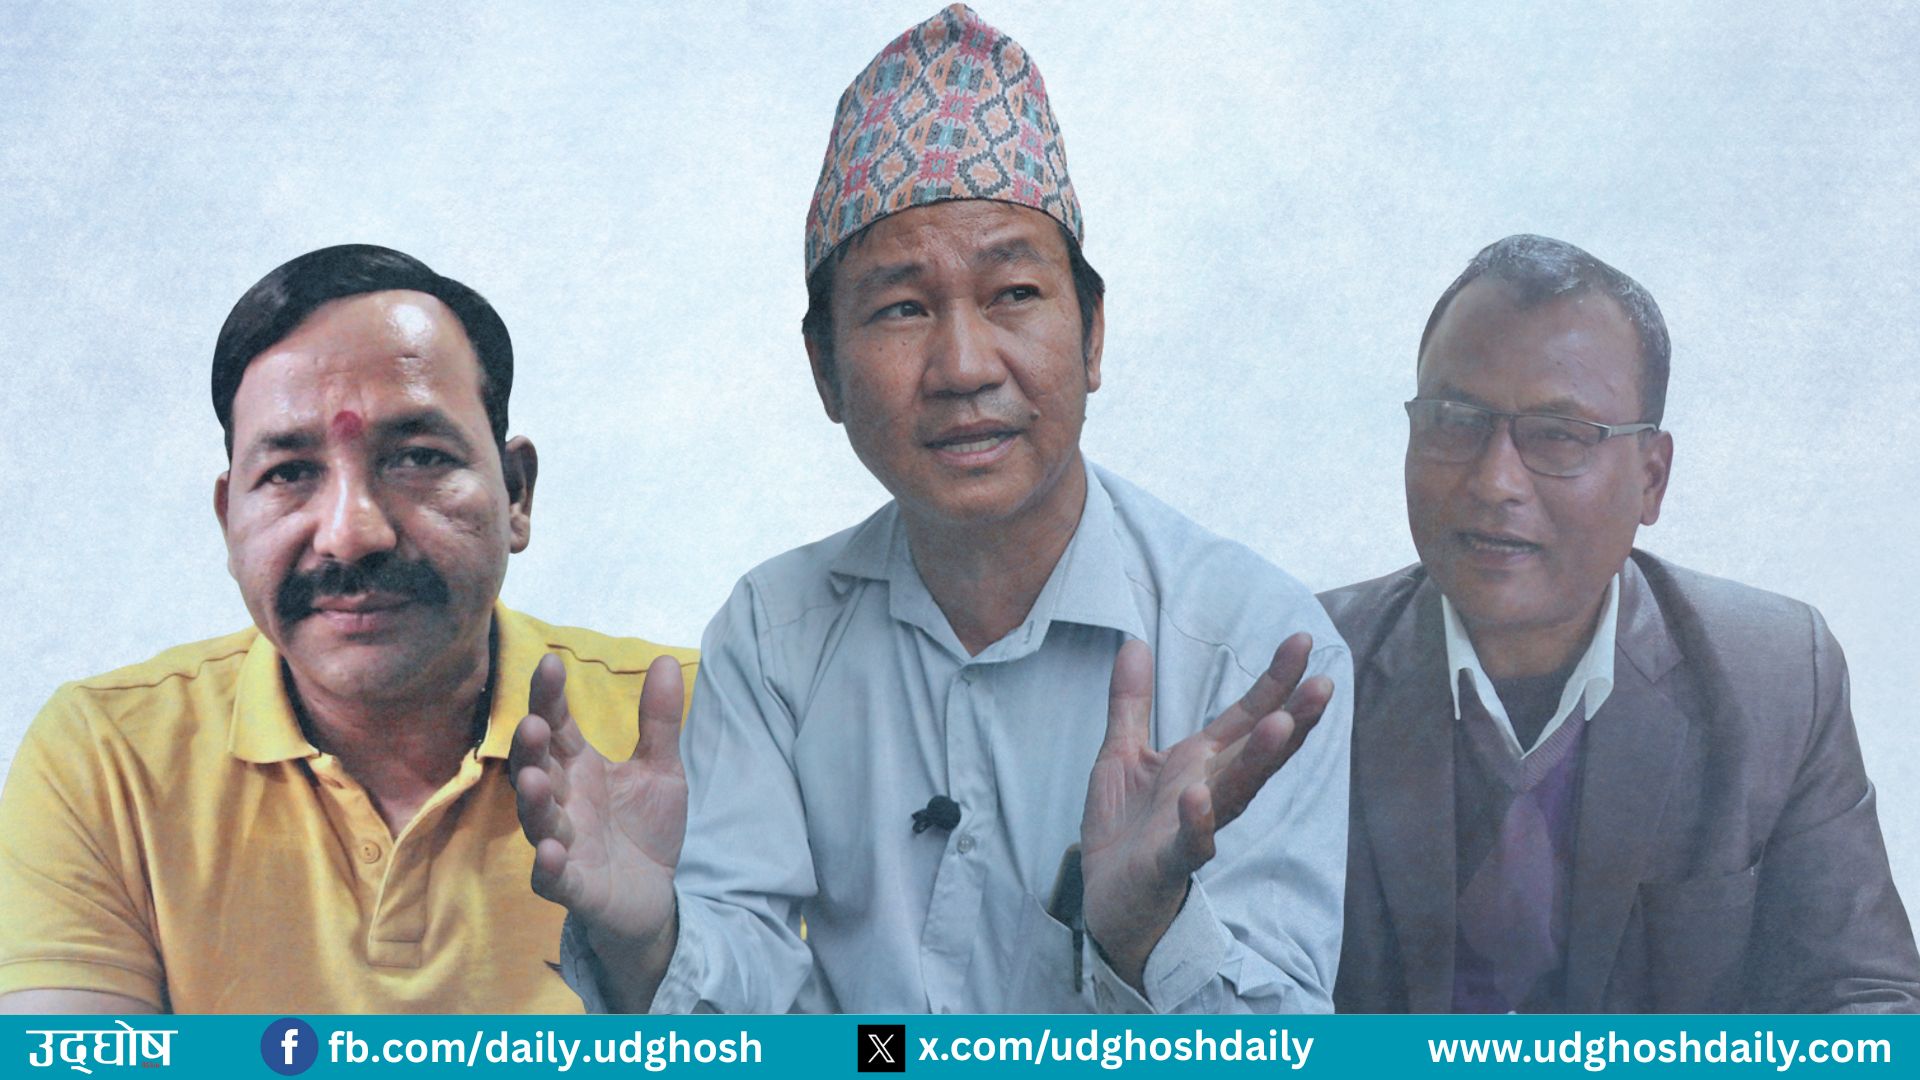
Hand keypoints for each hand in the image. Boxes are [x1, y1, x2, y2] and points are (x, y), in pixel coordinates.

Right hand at [509, 652, 685, 1008]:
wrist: (655, 896)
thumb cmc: (644, 828)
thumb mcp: (660, 769)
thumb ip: (660, 721)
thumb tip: (663, 660)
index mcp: (579, 769)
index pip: (558, 726)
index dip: (550, 698)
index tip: (549, 662)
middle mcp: (563, 803)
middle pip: (538, 769)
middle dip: (531, 749)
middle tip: (533, 724)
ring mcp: (563, 845)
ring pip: (539, 822)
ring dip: (534, 802)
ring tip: (533, 780)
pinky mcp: (573, 888)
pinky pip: (553, 878)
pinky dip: (549, 866)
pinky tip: (551, 852)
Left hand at [1079, 633, 1331, 988]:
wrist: (1105, 899)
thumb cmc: (1125, 829)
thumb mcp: (1120, 753)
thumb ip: (1130, 701)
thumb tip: (1134, 641)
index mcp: (1201, 762)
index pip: (1246, 716)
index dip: (1274, 682)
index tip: (1302, 643)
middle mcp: (1210, 790)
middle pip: (1258, 752)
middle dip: (1292, 718)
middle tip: (1324, 683)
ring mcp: (1195, 827)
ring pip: (1236, 792)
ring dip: (1259, 761)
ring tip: (1280, 725)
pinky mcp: (1170, 861)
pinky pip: (1189, 841)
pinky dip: (1197, 820)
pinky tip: (1200, 795)